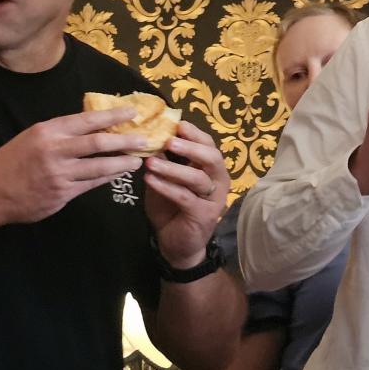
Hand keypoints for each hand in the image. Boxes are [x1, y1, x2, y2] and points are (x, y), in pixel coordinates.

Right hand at [0, 107, 146, 225]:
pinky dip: (108, 178)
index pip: (87, 120)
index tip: (132, 113)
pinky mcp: (62, 194)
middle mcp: (54, 151)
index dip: (112, 116)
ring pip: (99, 167)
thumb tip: (96, 125)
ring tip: (137, 160)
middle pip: (98, 143)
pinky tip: (119, 174)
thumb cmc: (14, 160)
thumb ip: (62, 132)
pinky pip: (92, 184)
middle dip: (125, 141)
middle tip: (143, 139)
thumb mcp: (34, 136)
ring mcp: (59, 174)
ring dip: (122, 163)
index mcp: (48, 131)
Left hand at [144, 121, 229, 268]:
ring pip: (198, 178)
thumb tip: (150, 137)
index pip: (209, 145)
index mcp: (211, 169)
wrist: (177, 245)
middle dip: (191, 147)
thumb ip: (163, 162)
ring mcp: (213, 199)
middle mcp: (218, 181)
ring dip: (173, 168)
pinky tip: (150, 180)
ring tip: (151, 162)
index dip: (195, 134)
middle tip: (169, 141)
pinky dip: (166, 187)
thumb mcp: (166, 180)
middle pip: (212, 158)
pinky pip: (185, 197)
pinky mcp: (204, 215)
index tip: (177, 124)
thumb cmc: (172, 208)